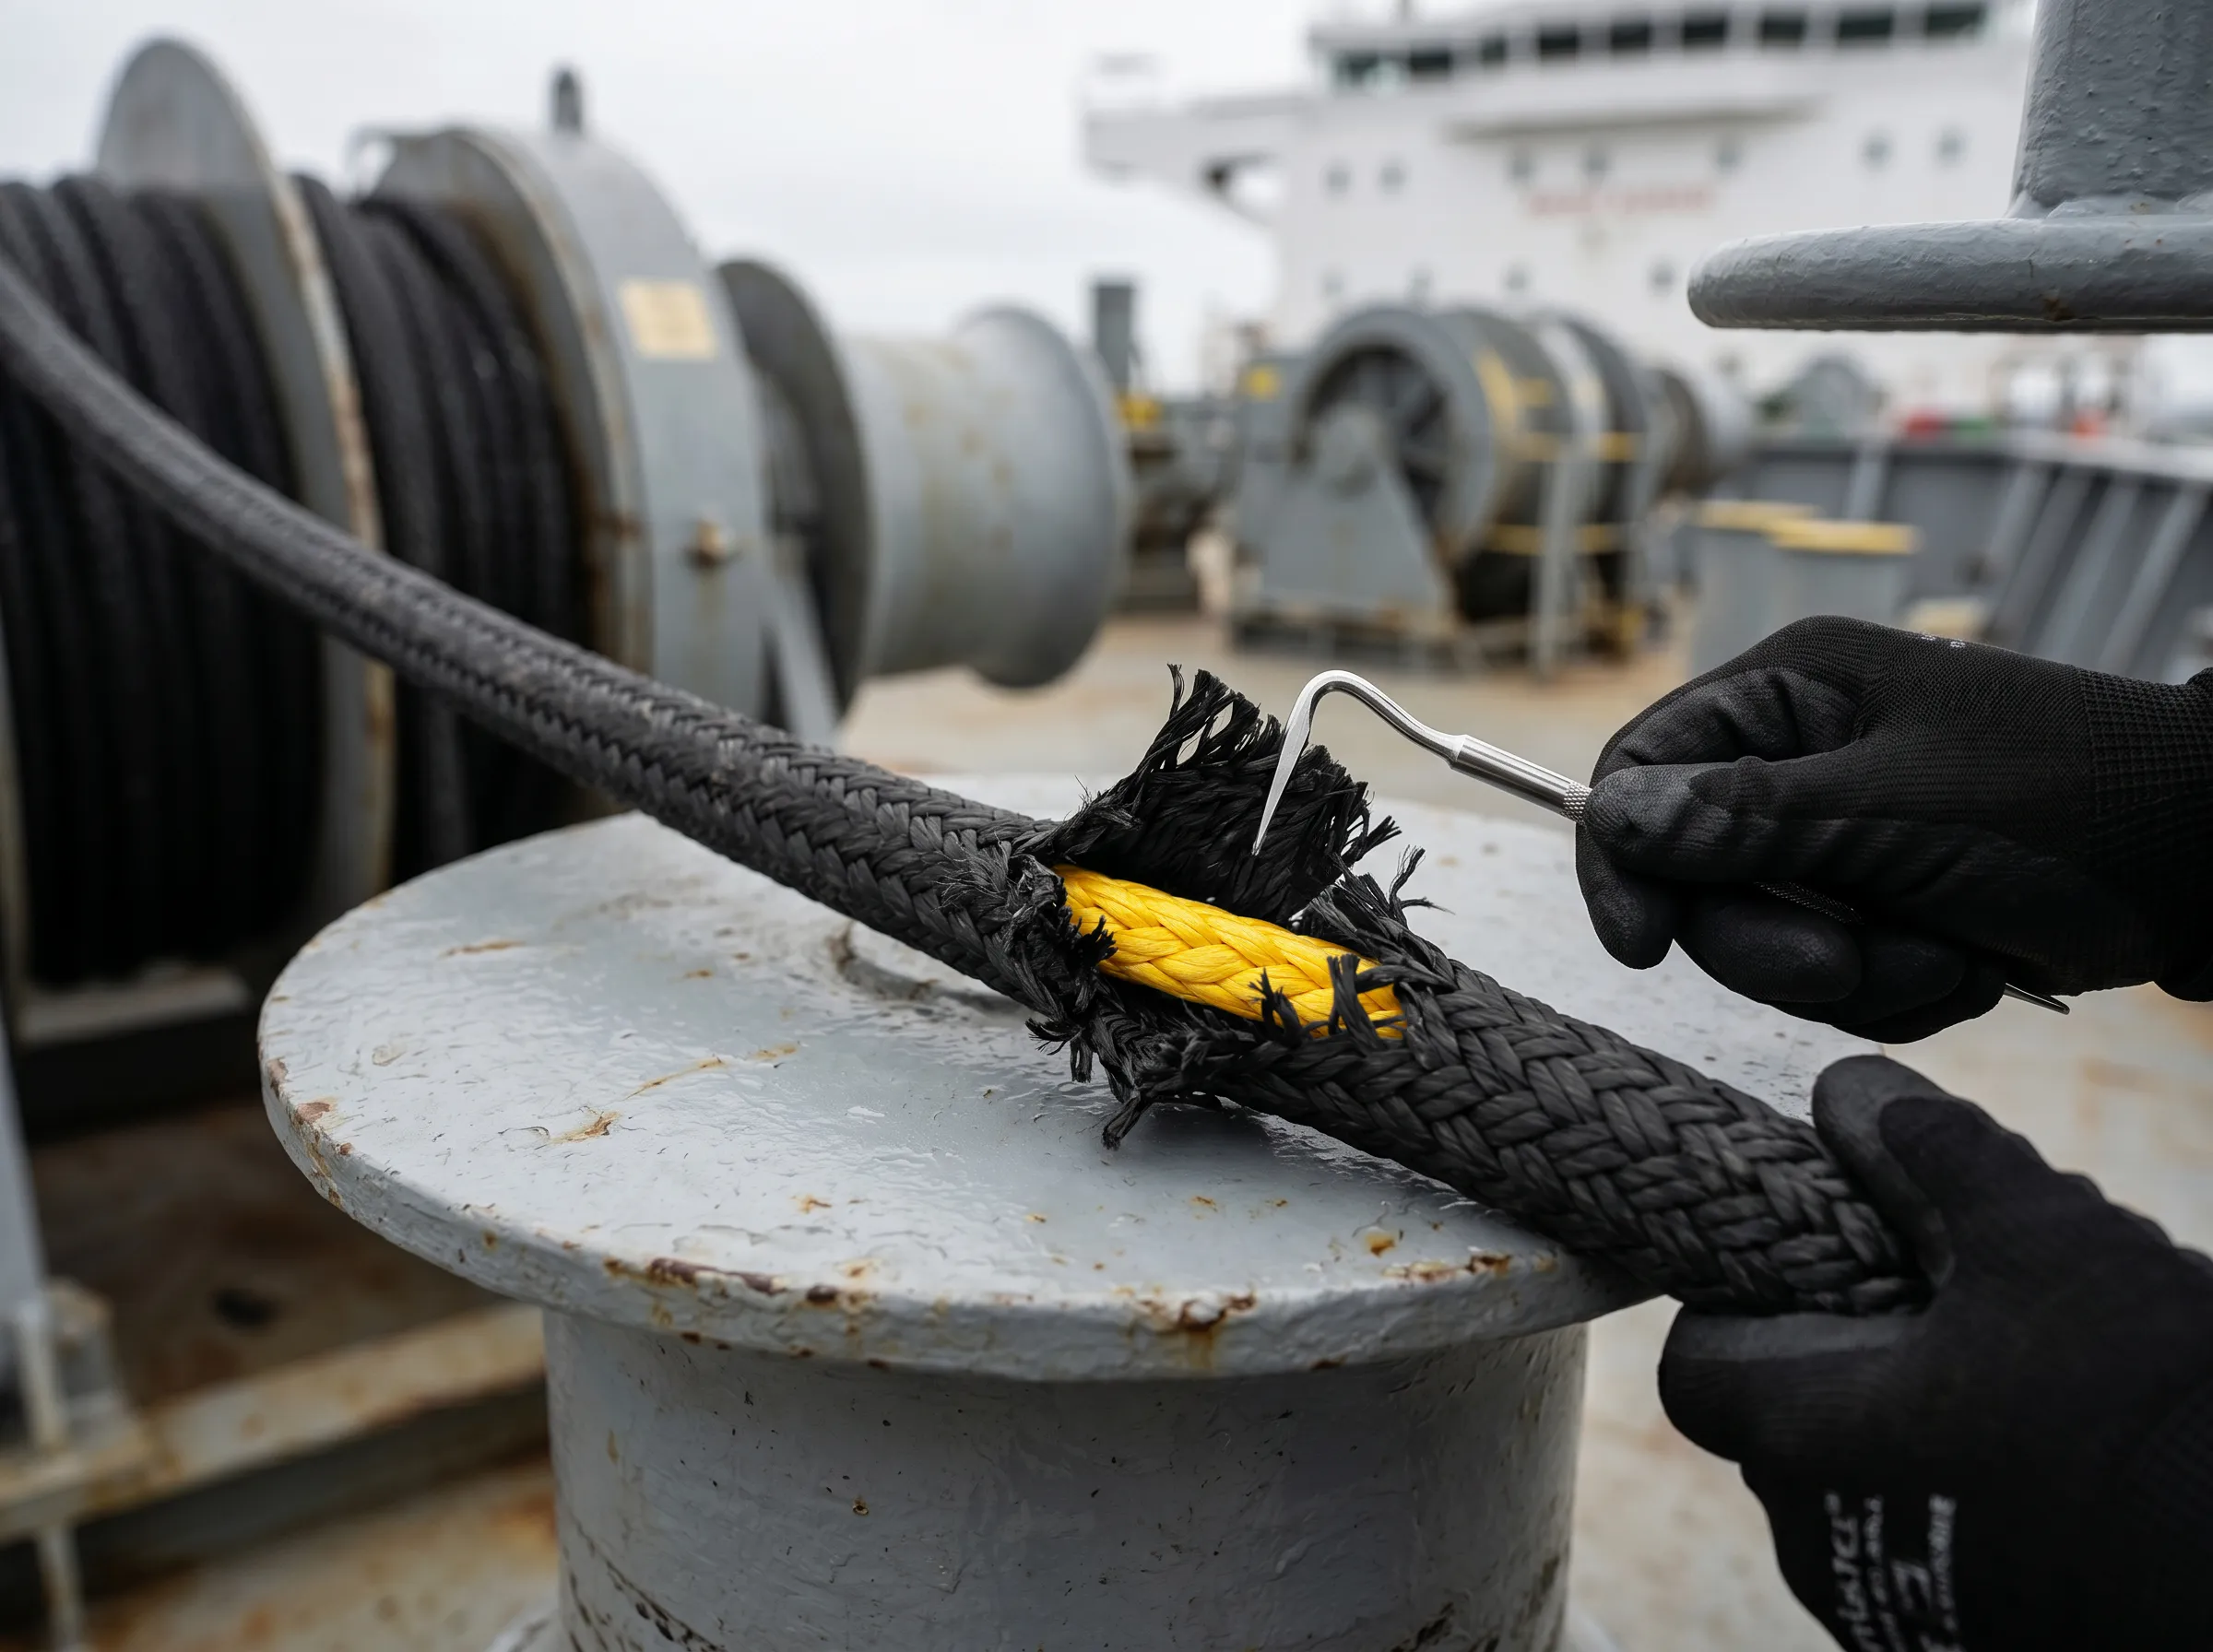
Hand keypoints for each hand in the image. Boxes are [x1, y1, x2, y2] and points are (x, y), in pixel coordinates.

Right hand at [1576, 616, 2212, 1039]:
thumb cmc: (2073, 803)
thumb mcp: (1896, 810)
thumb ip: (1746, 820)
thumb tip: (1613, 820)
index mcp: (1790, 693)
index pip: (1641, 773)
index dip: (1626, 862)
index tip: (1645, 948)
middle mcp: (1801, 759)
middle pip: (1696, 880)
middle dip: (1774, 941)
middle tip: (1850, 959)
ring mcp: (1846, 836)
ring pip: (1765, 943)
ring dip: (1852, 975)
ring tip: (1945, 955)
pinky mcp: (1888, 904)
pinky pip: (1833, 981)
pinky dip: (1895, 993)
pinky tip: (1967, 966)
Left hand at [1660, 1055, 2212, 1651]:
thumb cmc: (2132, 1404)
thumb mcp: (2036, 1236)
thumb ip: (1927, 1153)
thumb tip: (1849, 1092)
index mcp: (1801, 1437)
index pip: (1699, 1363)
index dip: (1746, 1300)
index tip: (1821, 1259)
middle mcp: (1818, 1540)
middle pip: (1790, 1417)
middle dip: (1856, 1349)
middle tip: (1949, 1297)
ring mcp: (1889, 1604)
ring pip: (1866, 1478)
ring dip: (1922, 1414)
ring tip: (2027, 1365)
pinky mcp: (1959, 1635)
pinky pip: (1930, 1539)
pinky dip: (1969, 1484)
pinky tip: (2058, 1441)